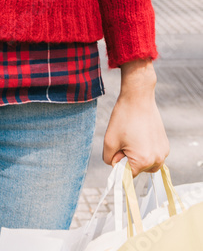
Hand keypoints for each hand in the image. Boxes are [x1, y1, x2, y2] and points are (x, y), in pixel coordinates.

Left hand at [103, 60, 168, 175]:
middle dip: (129, 160)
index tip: (117, 151)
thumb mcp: (109, 140)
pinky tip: (139, 134)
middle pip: (139, 170)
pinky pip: (154, 155)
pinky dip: (146, 150)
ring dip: (138, 156)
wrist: (138, 98)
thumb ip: (109, 160)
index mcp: (143, 161)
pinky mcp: (165, 145)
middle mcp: (157, 159)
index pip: (128, 175)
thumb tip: (116, 166)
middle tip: (124, 141)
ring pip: (147, 164)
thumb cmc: (123, 118)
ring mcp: (164, 152)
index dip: (119, 163)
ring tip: (132, 137)